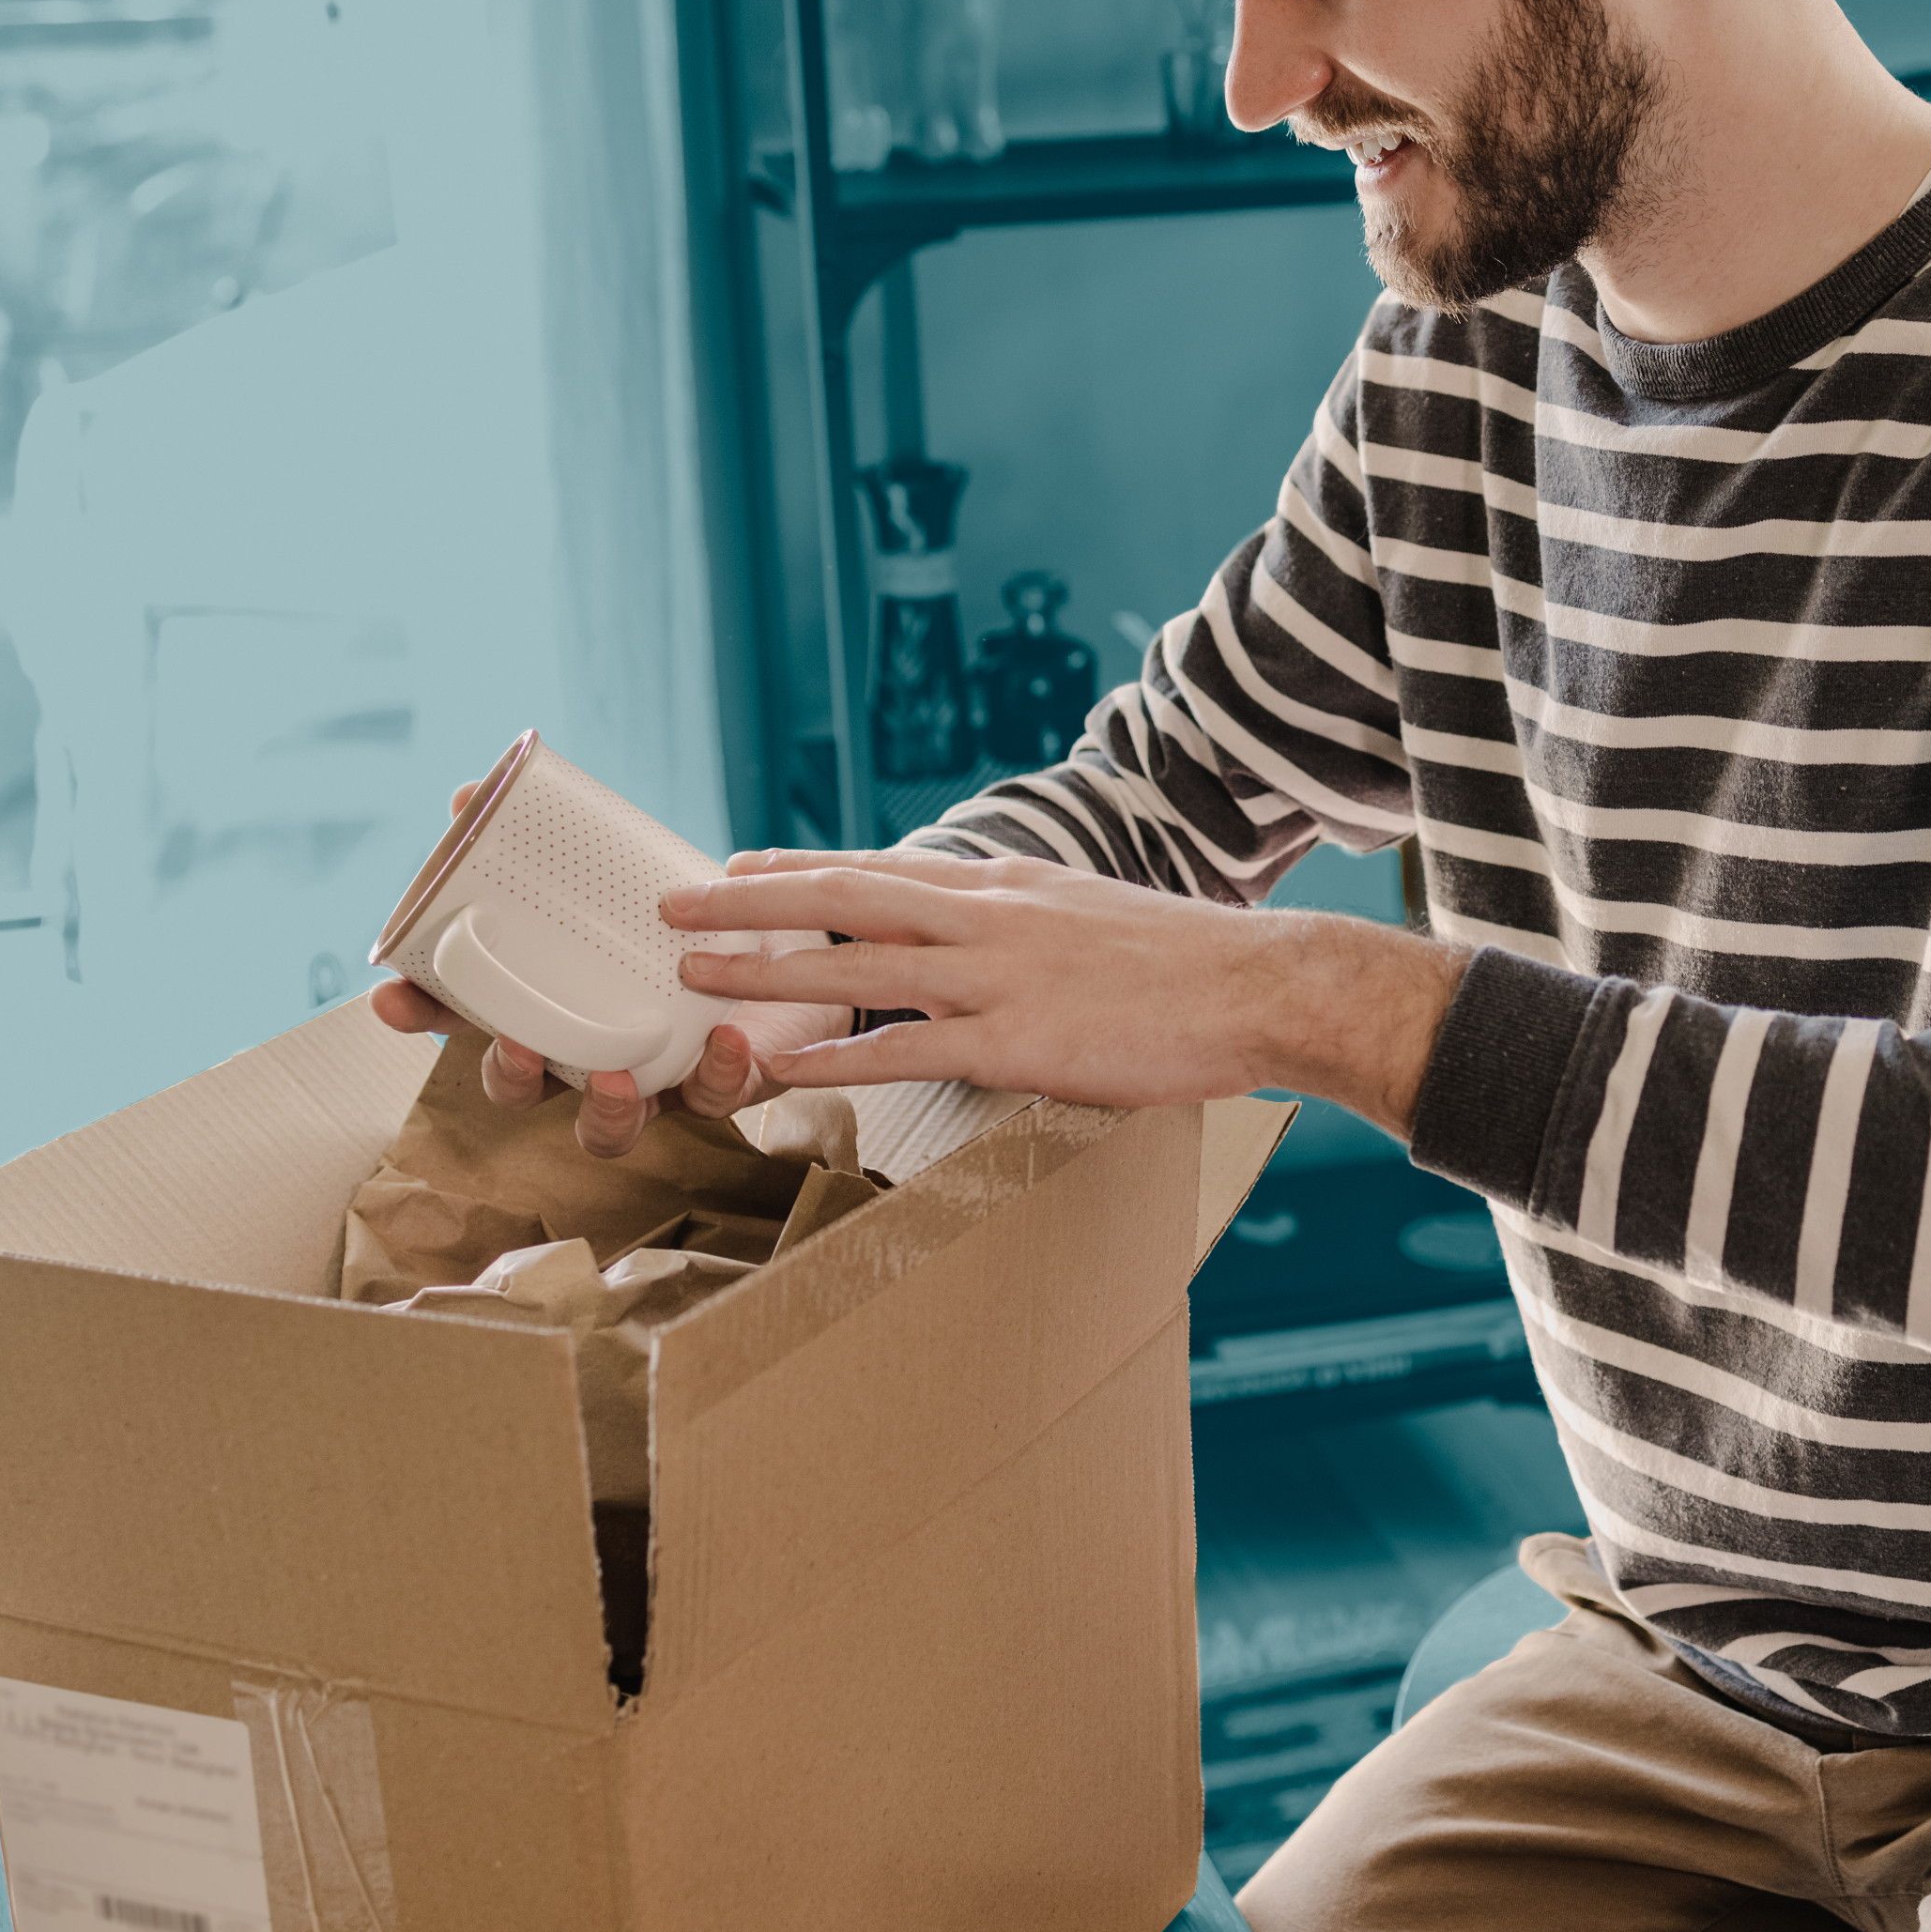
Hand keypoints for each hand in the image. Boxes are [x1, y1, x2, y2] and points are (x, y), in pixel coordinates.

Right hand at [365, 780, 853, 1157]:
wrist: (792, 930)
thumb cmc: (683, 910)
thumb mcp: (619, 865)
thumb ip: (546, 836)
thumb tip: (466, 796)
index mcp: (548, 999)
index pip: (464, 1016)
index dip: (422, 1015)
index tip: (392, 996)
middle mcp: (585, 1051)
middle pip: (520, 1090)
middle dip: (508, 1076)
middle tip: (516, 1047)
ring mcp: (650, 1077)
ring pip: (605, 1129)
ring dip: (602, 1111)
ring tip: (611, 1078)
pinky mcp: (721, 1082)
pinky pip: (713, 1096)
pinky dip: (717, 1072)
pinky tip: (724, 1039)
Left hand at [659, 849, 1467, 1136]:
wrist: (1259, 984)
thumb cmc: (1185, 964)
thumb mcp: (1094, 918)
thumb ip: (1030, 927)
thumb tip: (990, 945)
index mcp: (1007, 887)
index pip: (881, 868)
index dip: (801, 869)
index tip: (738, 867)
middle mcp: (988, 916)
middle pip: (843, 896)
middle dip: (750, 901)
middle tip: (672, 905)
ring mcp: (997, 976)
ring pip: (854, 962)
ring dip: (765, 970)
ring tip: (691, 979)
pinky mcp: (1016, 1040)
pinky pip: (903, 1046)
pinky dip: (834, 1053)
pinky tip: (781, 1064)